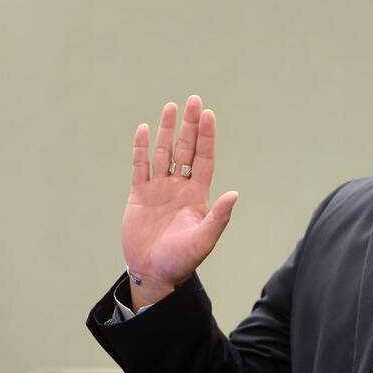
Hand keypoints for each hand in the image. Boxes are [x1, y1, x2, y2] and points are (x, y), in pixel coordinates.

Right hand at [121, 95, 237, 308]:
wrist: (154, 272)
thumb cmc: (182, 260)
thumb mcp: (204, 239)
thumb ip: (218, 217)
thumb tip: (234, 194)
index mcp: (197, 195)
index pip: (204, 158)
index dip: (206, 137)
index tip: (208, 114)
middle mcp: (179, 187)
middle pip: (185, 149)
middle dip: (189, 125)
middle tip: (193, 100)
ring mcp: (159, 189)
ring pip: (163, 153)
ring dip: (166, 130)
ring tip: (171, 107)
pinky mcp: (139, 195)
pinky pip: (140, 167)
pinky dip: (142, 149)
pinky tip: (145, 129)